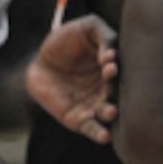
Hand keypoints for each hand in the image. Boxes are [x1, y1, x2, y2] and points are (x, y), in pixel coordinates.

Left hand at [25, 14, 118, 143]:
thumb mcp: (87, 28)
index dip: (117, 68)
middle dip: (117, 91)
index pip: (123, 70)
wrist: (39, 62)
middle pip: (118, 93)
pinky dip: (99, 134)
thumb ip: (104, 35)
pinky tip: (104, 136)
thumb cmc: (65, 41)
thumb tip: (112, 55)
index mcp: (114, 67)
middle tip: (110, 85)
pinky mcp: (79, 120)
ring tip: (111, 111)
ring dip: (111, 113)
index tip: (109, 65)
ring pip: (108, 113)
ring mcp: (95, 105)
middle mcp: (108, 88)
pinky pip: (92, 129)